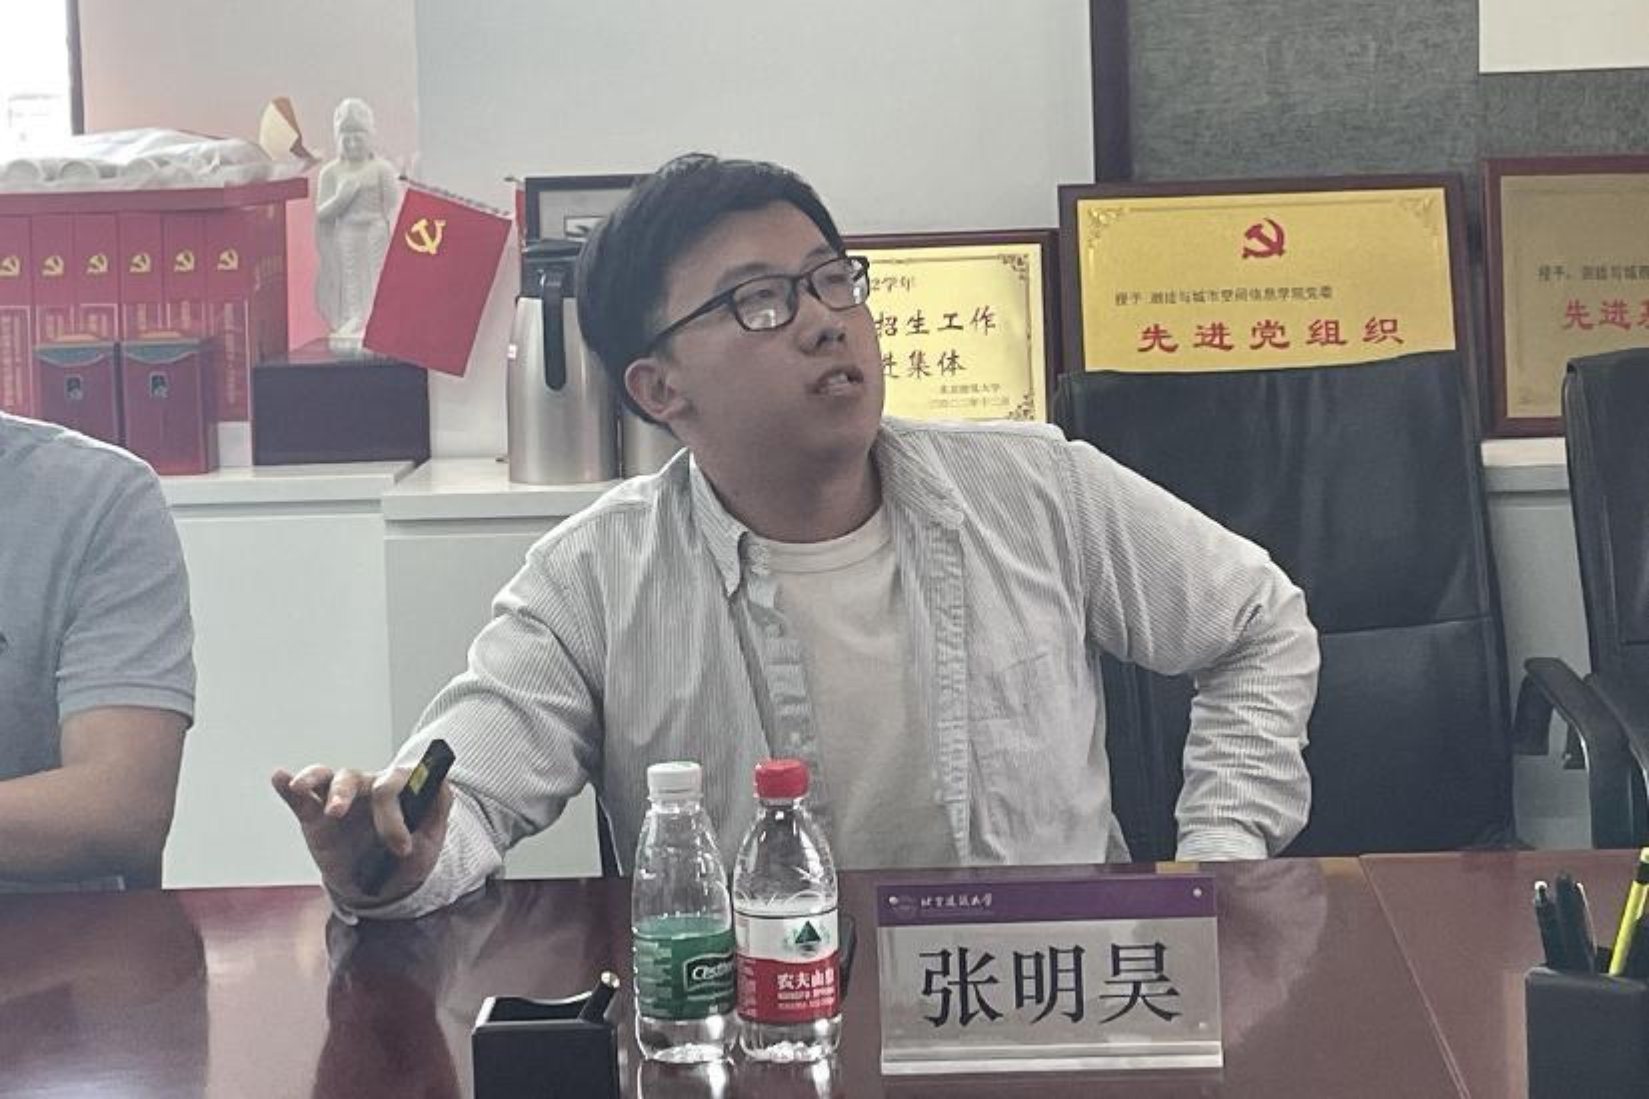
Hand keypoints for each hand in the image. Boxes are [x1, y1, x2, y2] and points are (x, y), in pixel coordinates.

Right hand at [271, 764, 453, 908]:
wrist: (384, 888)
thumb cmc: (409, 859)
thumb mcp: (433, 840)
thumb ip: (439, 808)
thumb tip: (438, 780)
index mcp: (401, 789)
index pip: (399, 782)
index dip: (398, 814)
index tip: (402, 850)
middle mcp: (371, 787)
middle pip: (363, 779)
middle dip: (359, 801)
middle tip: (355, 824)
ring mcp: (344, 800)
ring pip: (333, 779)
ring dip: (320, 784)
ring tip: (313, 797)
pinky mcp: (317, 817)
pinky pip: (302, 798)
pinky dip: (290, 785)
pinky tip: (280, 778)